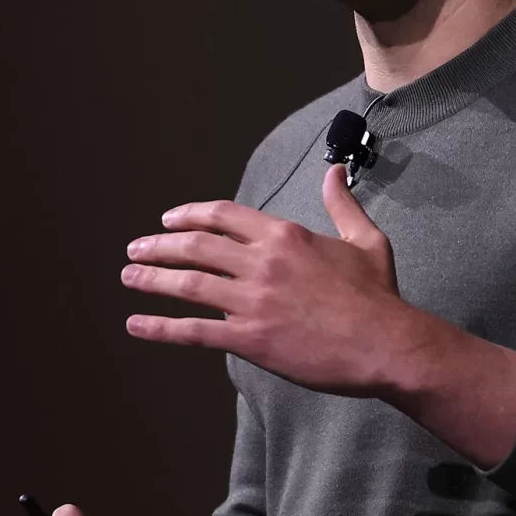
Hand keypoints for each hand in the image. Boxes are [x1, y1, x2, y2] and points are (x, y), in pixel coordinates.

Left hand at [121, 162, 425, 395]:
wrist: (386, 344)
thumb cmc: (378, 295)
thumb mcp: (365, 239)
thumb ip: (342, 204)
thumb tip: (335, 171)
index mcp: (285, 235)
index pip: (224, 216)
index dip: (191, 216)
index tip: (169, 220)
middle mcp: (262, 262)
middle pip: (197, 246)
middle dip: (160, 245)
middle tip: (136, 248)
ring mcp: (253, 300)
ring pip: (189, 283)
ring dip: (152, 278)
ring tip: (128, 276)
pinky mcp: (251, 338)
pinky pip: (195, 331)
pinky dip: (161, 327)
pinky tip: (137, 324)